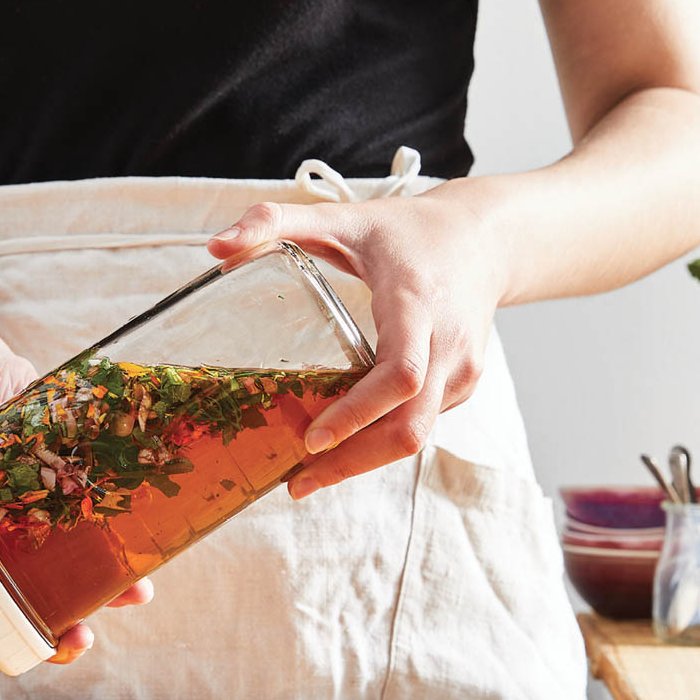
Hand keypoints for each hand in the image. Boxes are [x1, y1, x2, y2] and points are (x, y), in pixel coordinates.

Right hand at [0, 336, 153, 663]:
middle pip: (5, 609)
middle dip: (40, 634)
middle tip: (74, 641)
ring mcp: (24, 530)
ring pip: (54, 586)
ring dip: (90, 602)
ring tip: (129, 598)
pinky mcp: (59, 506)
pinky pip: (85, 543)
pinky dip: (114, 559)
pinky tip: (142, 565)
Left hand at [207, 186, 504, 498]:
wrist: (485, 240)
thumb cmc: (408, 230)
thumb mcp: (340, 217)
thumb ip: (274, 221)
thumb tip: (214, 248)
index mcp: (417, 302)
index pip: (399, 374)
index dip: (357, 414)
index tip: (311, 440)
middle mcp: (448, 344)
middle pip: (409, 425)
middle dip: (351, 461)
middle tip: (295, 482)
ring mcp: (462, 371)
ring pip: (416, 435)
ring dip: (363, 462)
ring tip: (308, 475)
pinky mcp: (463, 387)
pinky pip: (421, 426)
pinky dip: (380, 444)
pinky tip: (343, 448)